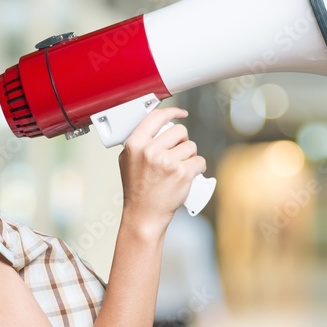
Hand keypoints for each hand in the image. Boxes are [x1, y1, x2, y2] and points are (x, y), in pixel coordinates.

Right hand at [119, 107, 206, 233]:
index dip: (172, 111)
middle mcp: (150, 151)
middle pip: (179, 131)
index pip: (156, 117)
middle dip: (182, 141)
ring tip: (179, 168)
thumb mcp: (127, 161)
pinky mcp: (182, 173)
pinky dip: (198, 167)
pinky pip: (199, 161)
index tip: (181, 113)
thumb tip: (155, 126)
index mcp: (135, 144)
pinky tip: (189, 174)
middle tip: (178, 153)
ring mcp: (167, 162)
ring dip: (190, 156)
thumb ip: (138, 142)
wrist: (144, 214)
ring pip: (191, 146)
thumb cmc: (137, 190)